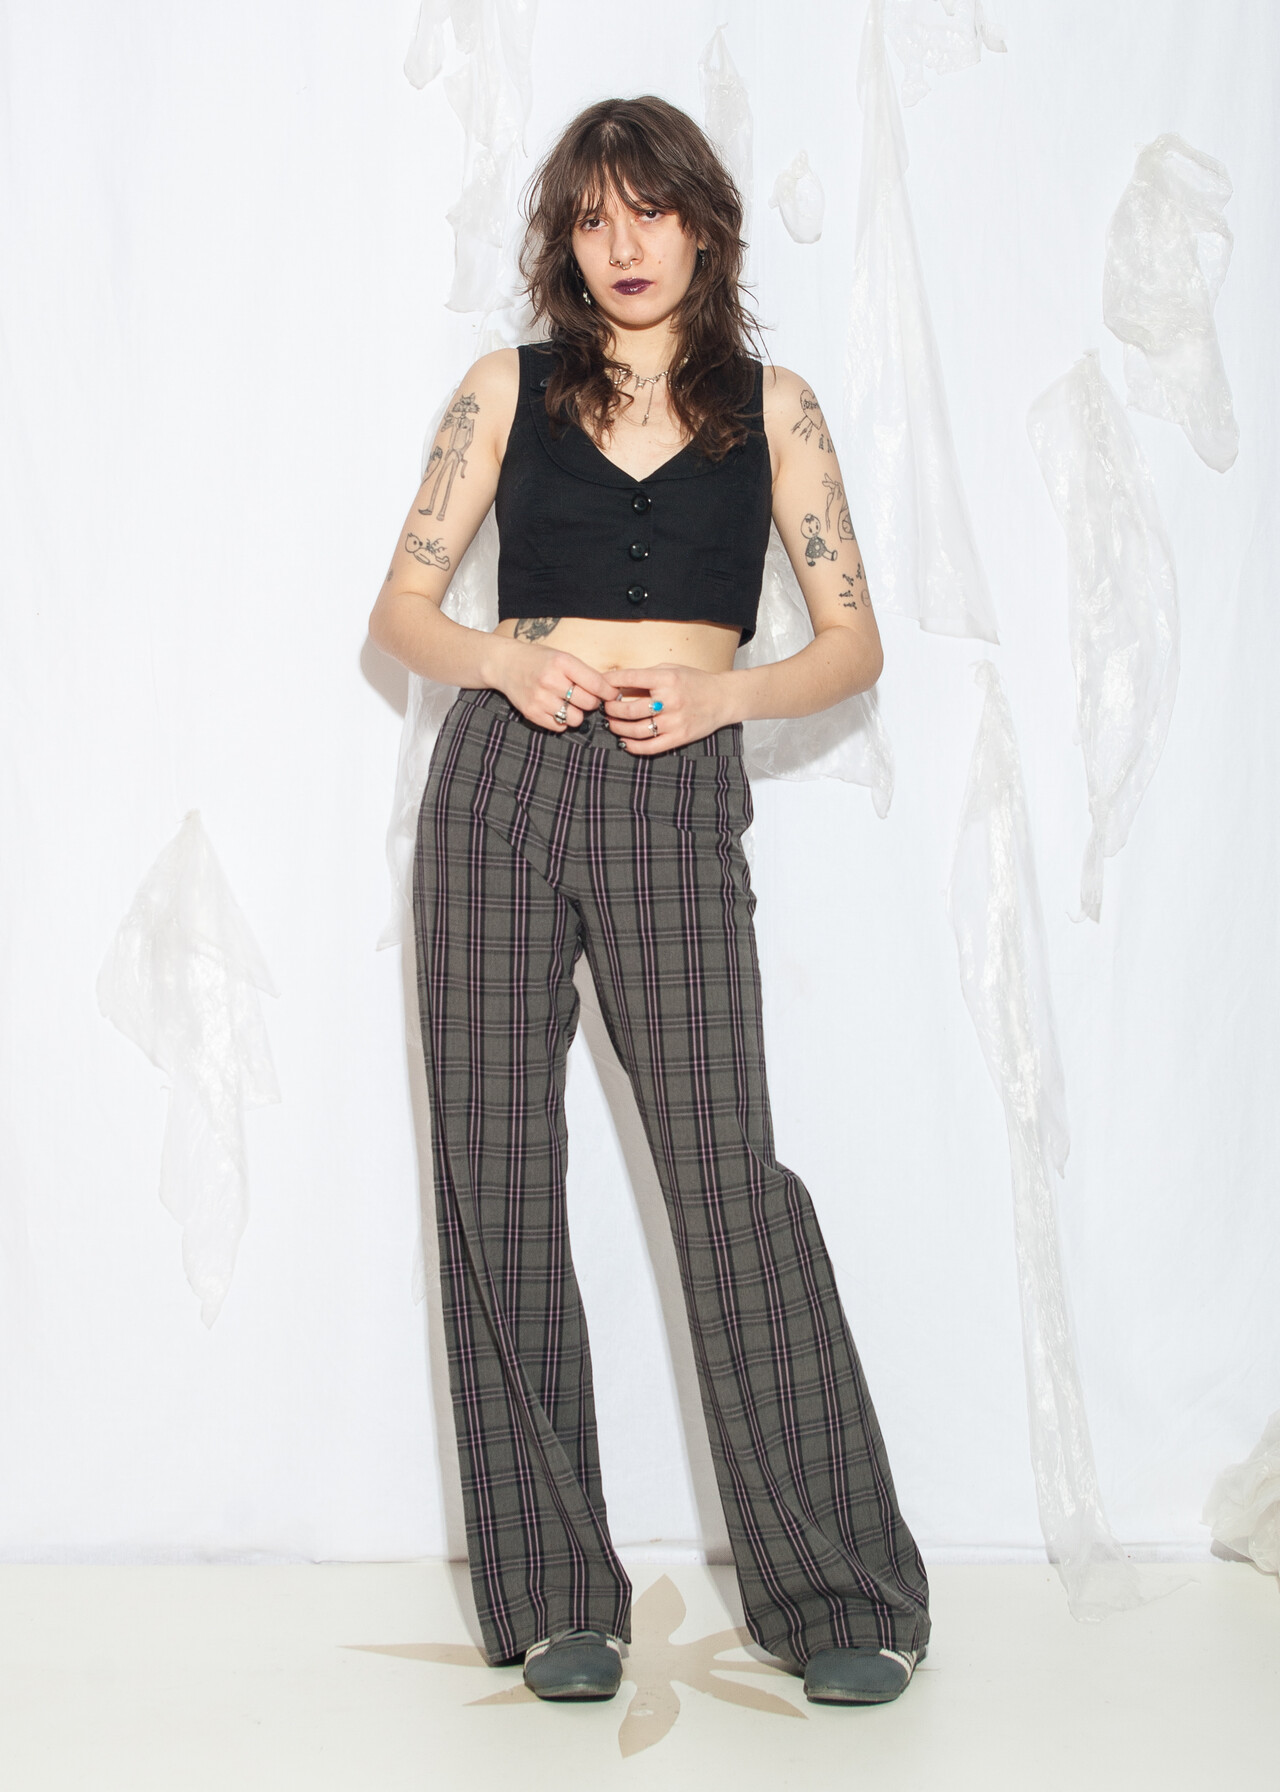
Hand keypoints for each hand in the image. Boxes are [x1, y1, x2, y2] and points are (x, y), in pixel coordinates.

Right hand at [491, 639, 619, 731]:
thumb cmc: (539, 660)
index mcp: (562, 662)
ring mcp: (540, 698)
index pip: (596, 684)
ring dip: (577, 714)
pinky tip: (556, 709)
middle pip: (588, 703)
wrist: (506, 664)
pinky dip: (562, 721)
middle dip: (592, 703)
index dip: (608, 693)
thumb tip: (611, 693)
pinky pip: (559, 727)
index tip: (612, 696)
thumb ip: (584, 673)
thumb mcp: (562, 657)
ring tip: (569, 704)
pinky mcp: (531, 713)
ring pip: (576, 719)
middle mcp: (551, 680)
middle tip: (586, 698)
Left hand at [602, 664, 737, 754]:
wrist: (723, 698)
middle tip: (605, 707)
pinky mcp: (679, 737)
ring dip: (618, 727)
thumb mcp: (671, 669)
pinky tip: (624, 742)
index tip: (599, 684)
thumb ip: (647, 676)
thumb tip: (617, 683)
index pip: (630, 678)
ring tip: (611, 723)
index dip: (610, 681)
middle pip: (629, 709)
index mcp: (666, 678)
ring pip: (636, 729)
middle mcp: (670, 700)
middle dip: (611, 709)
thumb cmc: (694, 681)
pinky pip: (650, 747)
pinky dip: (633, 746)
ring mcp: (674, 721)